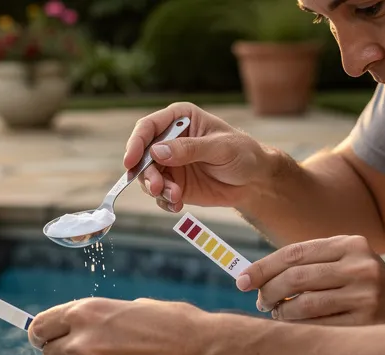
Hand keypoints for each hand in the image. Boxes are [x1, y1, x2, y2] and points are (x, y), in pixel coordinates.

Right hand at [124, 102, 276, 212]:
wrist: (254, 180)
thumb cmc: (242, 153)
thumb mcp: (220, 148)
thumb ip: (189, 149)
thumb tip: (157, 152)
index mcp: (179, 119)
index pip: (148, 127)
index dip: (136, 143)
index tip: (130, 162)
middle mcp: (168, 140)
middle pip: (142, 155)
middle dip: (146, 173)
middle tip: (158, 188)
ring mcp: (169, 163)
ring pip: (147, 177)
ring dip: (157, 190)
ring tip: (175, 197)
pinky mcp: (173, 183)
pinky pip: (158, 194)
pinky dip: (164, 201)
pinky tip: (177, 205)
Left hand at [237, 235, 384, 324]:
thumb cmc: (360, 283)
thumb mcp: (341, 261)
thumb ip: (304, 264)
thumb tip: (250, 278)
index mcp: (350, 244)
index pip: (294, 253)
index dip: (263, 267)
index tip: (241, 280)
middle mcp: (360, 266)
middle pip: (296, 279)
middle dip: (268, 292)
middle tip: (260, 302)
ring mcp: (366, 295)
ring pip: (304, 305)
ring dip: (282, 313)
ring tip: (278, 314)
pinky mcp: (368, 322)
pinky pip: (318, 327)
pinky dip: (298, 328)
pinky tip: (294, 328)